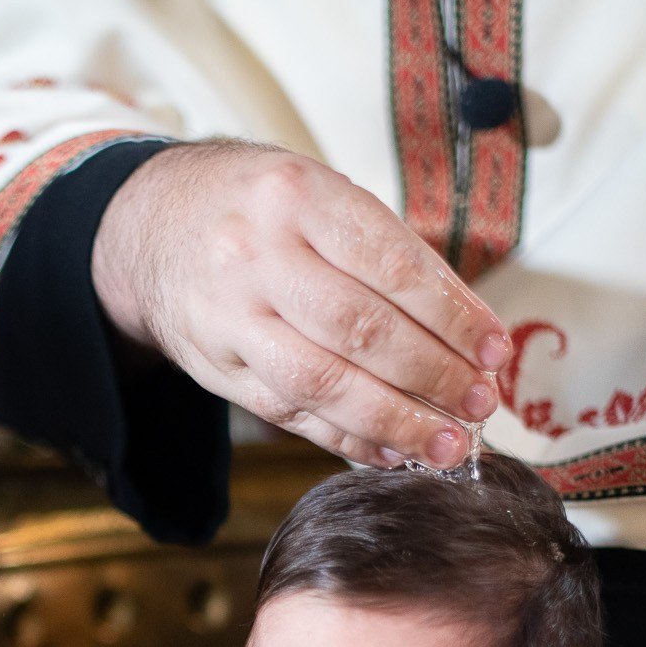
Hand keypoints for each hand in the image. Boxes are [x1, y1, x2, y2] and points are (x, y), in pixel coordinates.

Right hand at [91, 141, 510, 467]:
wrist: (152, 225)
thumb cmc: (259, 209)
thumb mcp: (321, 196)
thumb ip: (391, 256)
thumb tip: (471, 333)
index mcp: (297, 197)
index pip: (391, 266)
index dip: (451, 317)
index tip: (493, 353)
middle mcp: (256, 255)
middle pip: (359, 329)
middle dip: (431, 376)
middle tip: (478, 404)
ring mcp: (230, 316)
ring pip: (321, 382)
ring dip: (393, 421)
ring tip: (445, 444)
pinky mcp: (216, 367)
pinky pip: (288, 413)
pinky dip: (344, 438)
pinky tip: (388, 450)